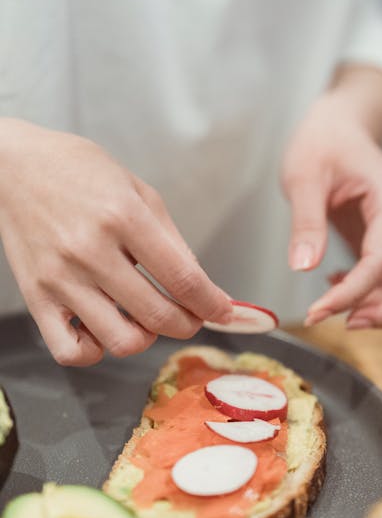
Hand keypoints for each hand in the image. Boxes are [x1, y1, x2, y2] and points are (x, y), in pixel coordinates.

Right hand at [0, 120, 231, 364]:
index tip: (224, 312)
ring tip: (145, 319)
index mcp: (123, 217)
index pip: (183, 278)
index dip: (213, 304)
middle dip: (188, 324)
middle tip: (191, 317)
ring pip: (121, 340)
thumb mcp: (138, 191)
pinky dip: (96, 351)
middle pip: (158, 315)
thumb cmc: (79, 172)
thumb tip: (201, 286)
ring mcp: (61, 278)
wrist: (14, 165)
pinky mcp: (36, 297)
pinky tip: (104, 329)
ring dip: (146, 338)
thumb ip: (172, 241)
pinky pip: (71, 352)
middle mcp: (90, 250)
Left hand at [282, 78, 381, 327]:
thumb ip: (306, 222)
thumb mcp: (303, 177)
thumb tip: (303, 268)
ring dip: (381, 308)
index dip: (353, 294)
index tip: (317, 311)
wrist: (336, 129)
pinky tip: (335, 285)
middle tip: (347, 322)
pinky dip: (371, 296)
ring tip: (331, 306)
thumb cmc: (323, 145)